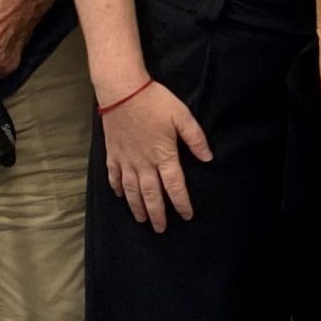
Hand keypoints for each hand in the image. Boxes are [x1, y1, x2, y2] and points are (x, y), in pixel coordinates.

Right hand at [100, 78, 212, 232]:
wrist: (123, 92)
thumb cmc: (155, 102)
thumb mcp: (182, 116)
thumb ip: (196, 139)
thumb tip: (208, 158)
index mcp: (163, 156)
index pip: (175, 186)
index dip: (182, 203)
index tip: (187, 216)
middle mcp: (144, 163)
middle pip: (151, 195)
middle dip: (157, 214)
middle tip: (161, 228)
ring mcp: (126, 160)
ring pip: (131, 191)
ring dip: (137, 207)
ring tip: (142, 220)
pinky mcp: (112, 154)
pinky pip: (114, 176)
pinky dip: (117, 188)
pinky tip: (120, 196)